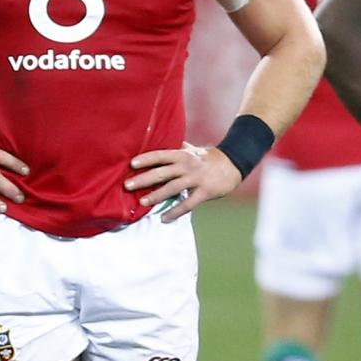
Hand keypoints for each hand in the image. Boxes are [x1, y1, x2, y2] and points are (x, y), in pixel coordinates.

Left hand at [126, 143, 242, 222]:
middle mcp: (187, 166)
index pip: (161, 155)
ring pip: (172, 188)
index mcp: (183, 154)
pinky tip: (164, 218)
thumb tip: (157, 142)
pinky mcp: (204, 192)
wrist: (233, 164)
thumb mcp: (192, 150)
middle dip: (143, 179)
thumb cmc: (207, 158)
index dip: (146, 159)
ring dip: (156, 195)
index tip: (132, 164)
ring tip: (142, 202)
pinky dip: (175, 212)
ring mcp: (196, 179)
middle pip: (162, 172)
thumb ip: (176, 148)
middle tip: (127, 185)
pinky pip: (187, 204)